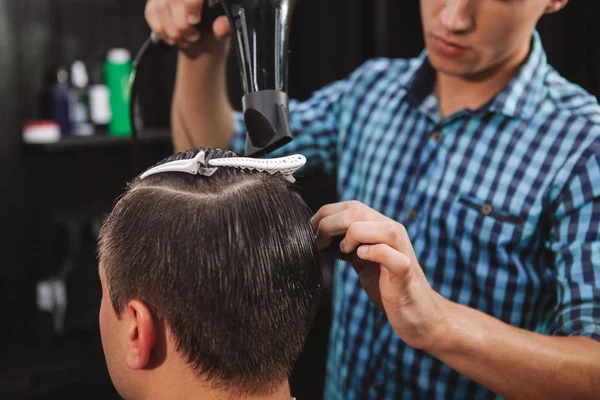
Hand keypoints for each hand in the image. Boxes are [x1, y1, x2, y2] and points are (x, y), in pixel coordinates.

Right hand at [145, 0, 229, 47]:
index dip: (191, 4)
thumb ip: (224, 28)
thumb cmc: (215, 32)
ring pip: (160, 7)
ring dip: (173, 30)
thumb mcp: (224, 33)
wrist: (203, 41)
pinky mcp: (155, 2)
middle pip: (173, 0)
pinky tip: (173, 38)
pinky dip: (162, 30)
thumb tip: (222, 27)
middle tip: (194, 37)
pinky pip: (151, 13)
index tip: (195, 21)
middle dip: (181, 24)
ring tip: (186, 40)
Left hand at [312, 201, 453, 351]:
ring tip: (344, 253)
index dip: (324, 216)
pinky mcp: (404, 269)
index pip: (349, 205)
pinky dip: (369, 253)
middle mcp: (393, 231)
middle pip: (355, 210)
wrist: (419, 315)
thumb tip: (317, 235)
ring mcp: (401, 248)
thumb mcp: (363, 260)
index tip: (310, 233)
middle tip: (319, 245)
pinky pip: (386, 251)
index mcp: (382, 226)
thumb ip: (348, 245)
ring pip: (370, 225)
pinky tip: (361, 260)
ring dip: (349, 236)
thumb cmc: (388, 287)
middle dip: (328, 225)